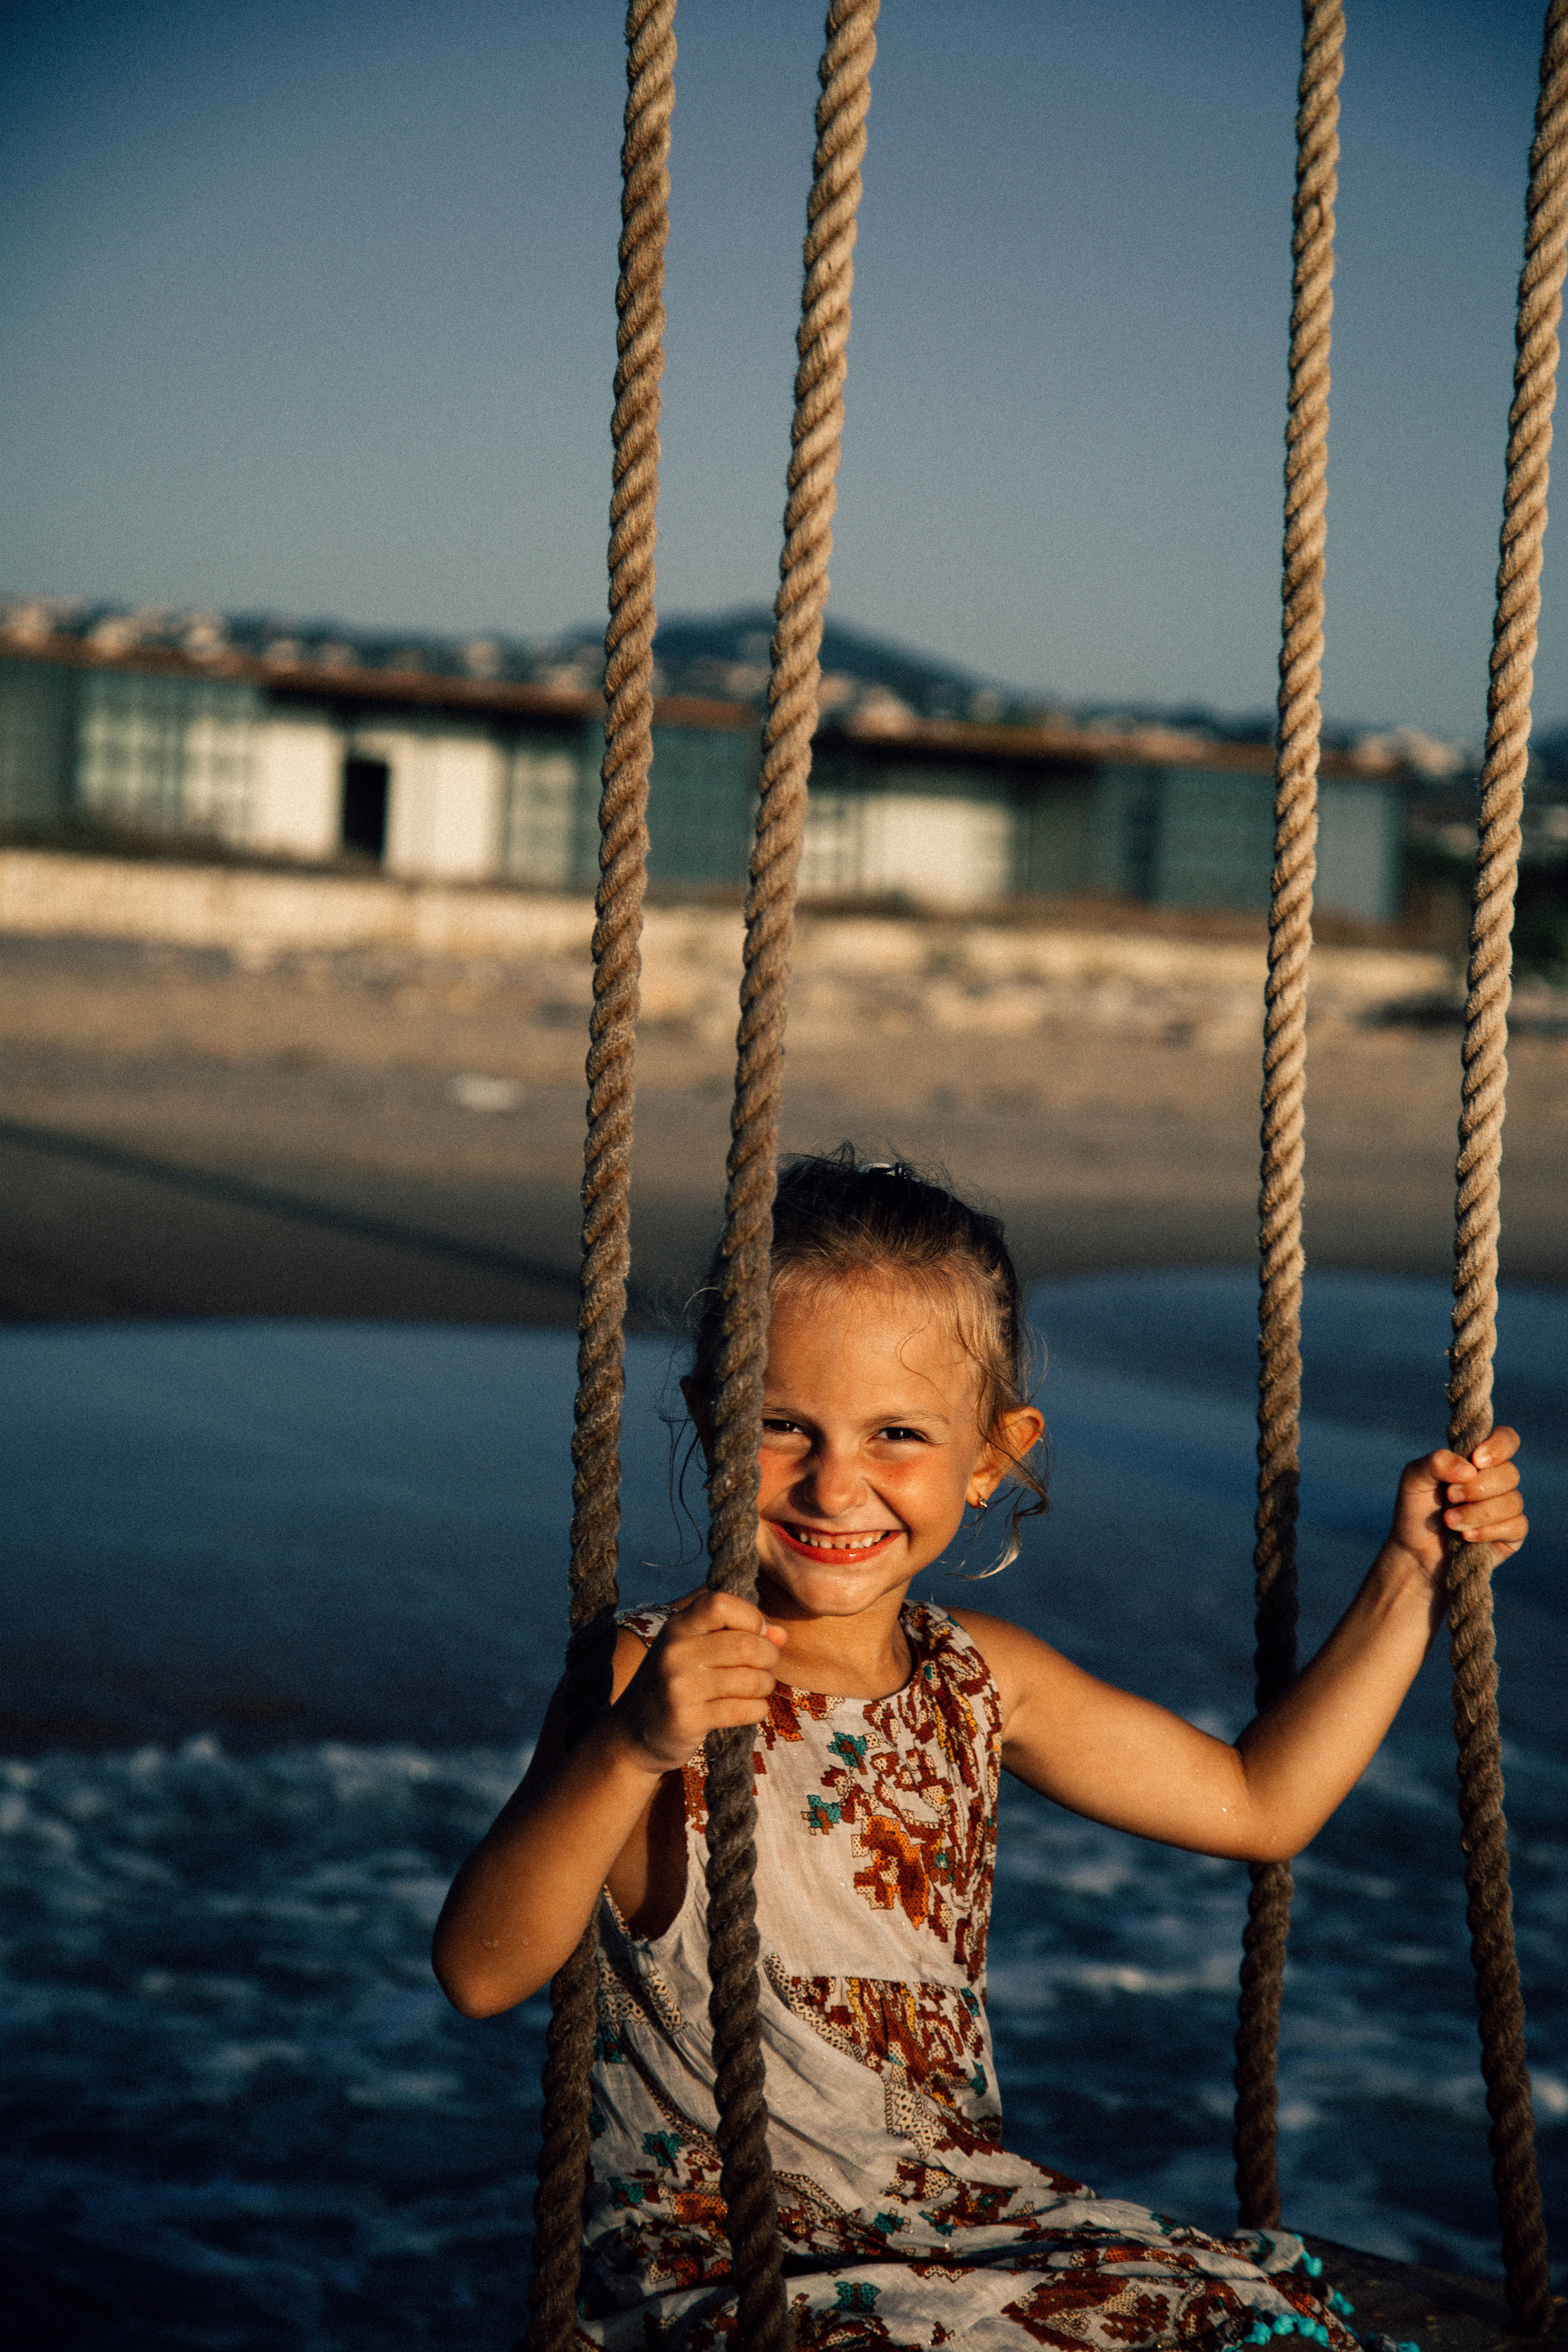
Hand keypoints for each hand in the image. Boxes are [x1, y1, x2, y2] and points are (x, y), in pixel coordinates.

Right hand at [610, 1589, 785, 1775]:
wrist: (634, 1732)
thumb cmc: (676, 1683)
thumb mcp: (696, 1649)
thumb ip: (738, 1634)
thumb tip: (781, 1634)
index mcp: (678, 1627)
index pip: (721, 1603)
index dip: (751, 1617)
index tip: (757, 1634)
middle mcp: (675, 1652)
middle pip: (746, 1644)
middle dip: (769, 1657)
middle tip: (764, 1668)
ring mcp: (679, 1686)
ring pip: (751, 1679)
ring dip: (764, 1686)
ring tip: (754, 1689)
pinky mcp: (688, 1719)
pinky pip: (745, 1709)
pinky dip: (757, 1710)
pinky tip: (747, 1709)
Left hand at [1386, 1426, 1526, 1584]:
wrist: (1414, 1551)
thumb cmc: (1415, 1509)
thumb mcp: (1414, 1479)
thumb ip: (1435, 1462)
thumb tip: (1469, 1468)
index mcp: (1478, 1460)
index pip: (1507, 1439)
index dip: (1498, 1446)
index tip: (1476, 1460)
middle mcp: (1497, 1480)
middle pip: (1509, 1473)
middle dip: (1476, 1487)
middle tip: (1449, 1497)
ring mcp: (1507, 1507)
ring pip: (1512, 1501)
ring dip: (1477, 1512)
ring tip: (1450, 1521)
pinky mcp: (1511, 1534)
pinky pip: (1516, 1526)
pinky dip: (1488, 1531)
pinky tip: (1466, 1537)